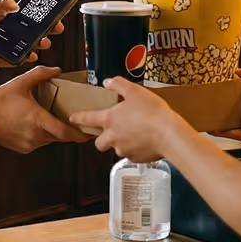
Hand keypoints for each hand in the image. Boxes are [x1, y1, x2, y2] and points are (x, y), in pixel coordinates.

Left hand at [0, 0, 63, 69]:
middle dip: (53, 26)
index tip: (57, 7)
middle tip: (58, 26)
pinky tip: (31, 54)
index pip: (38, 12)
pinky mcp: (19, 57)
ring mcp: (23, 44)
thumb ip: (1, 5)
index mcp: (20, 17)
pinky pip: (29, 57)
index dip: (49, 10)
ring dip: (44, 42)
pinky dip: (32, 56)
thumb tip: (14, 3)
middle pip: (44, 27)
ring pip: (40, 42)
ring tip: (43, 41)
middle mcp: (24, 30)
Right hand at [0, 66, 89, 152]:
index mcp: (37, 120)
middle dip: (68, 129)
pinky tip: (38, 123)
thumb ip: (40, 74)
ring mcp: (29, 144)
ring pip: (50, 139)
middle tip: (74, 119)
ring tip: (54, 117)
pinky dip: (42, 134)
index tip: (88, 132)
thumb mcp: (20, 83)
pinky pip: (39, 142)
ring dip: (54, 131)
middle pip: (60, 136)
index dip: (78, 134)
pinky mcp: (24, 148)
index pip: (64, 132)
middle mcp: (35, 135)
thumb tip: (57, 70)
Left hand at [69, 77, 188, 162]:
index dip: (78, 117)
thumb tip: (108, 82)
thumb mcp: (134, 90)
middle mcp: (113, 137)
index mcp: (110, 119)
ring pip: (116, 148)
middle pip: (99, 142)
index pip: (88, 118)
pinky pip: (131, 154)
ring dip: (121, 142)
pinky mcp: (135, 159)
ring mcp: (124, 150)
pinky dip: (135, 148)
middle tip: (111, 131)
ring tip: (135, 132)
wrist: (168, 134)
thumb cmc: (152, 111)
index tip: (72, 118)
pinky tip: (145, 140)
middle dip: (101, 138)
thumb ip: (118, 84)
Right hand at [212, 65, 240, 148]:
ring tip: (207, 121)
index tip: (217, 93)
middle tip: (208, 108)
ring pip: (235, 126)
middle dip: (224, 112)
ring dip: (221, 124)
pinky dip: (227, 133)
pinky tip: (215, 129)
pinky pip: (239, 136)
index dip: (231, 97)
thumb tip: (236, 71)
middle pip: (237, 114)